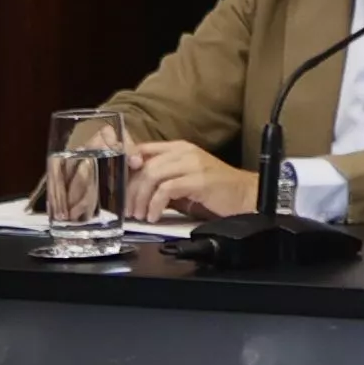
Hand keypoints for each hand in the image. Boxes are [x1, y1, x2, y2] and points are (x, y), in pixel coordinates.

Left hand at [126, 138, 256, 222]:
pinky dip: (155, 206)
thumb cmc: (213, 190)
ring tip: (141, 215)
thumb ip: (161, 179)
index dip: (125, 166)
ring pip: (152, 176)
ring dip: (141, 199)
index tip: (118, 187)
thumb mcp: (182, 180)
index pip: (142, 149)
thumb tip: (132, 189)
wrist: (245, 195)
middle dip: (131, 190)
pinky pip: (167, 190)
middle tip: (129, 209)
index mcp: (179, 148)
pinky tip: (155, 216)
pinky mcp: (199, 179)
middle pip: (144, 165)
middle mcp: (185, 151)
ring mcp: (193, 164)